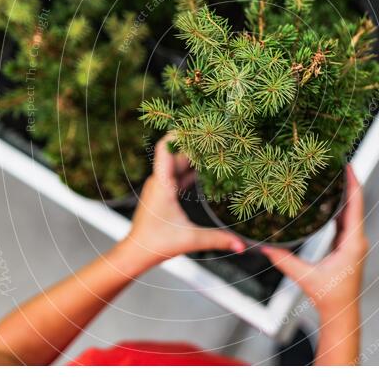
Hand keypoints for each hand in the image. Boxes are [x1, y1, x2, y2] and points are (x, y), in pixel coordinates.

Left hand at [124, 134, 245, 260]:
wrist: (137, 253)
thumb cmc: (157, 244)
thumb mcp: (190, 239)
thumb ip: (218, 239)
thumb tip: (242, 246)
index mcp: (163, 184)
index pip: (165, 148)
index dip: (178, 133)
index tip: (195, 124)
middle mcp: (160, 181)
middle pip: (177, 154)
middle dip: (195, 144)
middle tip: (216, 136)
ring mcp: (160, 186)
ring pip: (178, 164)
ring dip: (194, 157)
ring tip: (214, 148)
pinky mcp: (163, 194)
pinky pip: (178, 175)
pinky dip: (191, 170)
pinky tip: (205, 169)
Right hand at [262, 165, 367, 316]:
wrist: (341, 312)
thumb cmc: (330, 297)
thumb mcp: (306, 277)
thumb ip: (285, 261)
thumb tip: (265, 247)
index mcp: (352, 243)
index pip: (355, 206)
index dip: (353, 184)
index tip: (348, 165)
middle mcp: (356, 239)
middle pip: (355, 204)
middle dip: (347, 182)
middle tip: (336, 162)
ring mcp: (353, 242)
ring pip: (351, 211)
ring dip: (344, 193)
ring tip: (332, 175)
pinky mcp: (347, 245)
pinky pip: (345, 219)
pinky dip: (339, 206)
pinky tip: (329, 198)